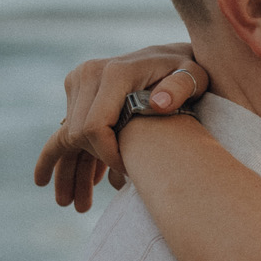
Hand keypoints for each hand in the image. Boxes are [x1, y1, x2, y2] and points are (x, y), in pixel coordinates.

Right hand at [33, 45, 208, 210]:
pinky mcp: (77, 90)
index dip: (108, 156)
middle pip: (75, 134)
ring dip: (66, 172)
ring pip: (66, 135)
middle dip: (80, 171)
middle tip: (88, 204)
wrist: (172, 56)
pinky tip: (71, 189)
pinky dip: (69, 157)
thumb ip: (181, 87)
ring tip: (70, 205)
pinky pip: (67, 129)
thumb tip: (160, 103)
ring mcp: (80, 81)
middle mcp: (89, 73)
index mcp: (115, 73)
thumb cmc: (189, 70)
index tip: (128, 173)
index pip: (94, 127)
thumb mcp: (194, 76)